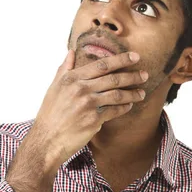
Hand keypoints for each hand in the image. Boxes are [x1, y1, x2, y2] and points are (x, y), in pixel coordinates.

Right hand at [30, 49, 148, 167]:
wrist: (46, 140)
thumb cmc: (50, 114)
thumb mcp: (54, 87)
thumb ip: (65, 68)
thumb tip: (71, 52)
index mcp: (72, 78)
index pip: (101, 65)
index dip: (121, 59)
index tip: (135, 56)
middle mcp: (81, 89)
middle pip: (113, 78)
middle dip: (132, 76)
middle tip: (145, 74)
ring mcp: (88, 104)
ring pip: (117, 95)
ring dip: (133, 93)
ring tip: (142, 93)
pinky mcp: (94, 120)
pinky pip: (114, 111)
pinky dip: (124, 108)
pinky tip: (129, 106)